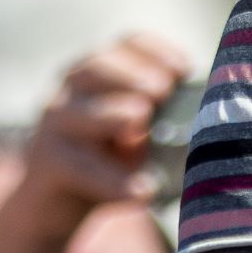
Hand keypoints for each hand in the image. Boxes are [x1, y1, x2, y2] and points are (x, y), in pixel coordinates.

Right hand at [21, 33, 190, 221]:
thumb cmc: (109, 161)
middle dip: (132, 74)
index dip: (157, 51)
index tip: (185, 69)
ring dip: (112, 114)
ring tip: (141, 120)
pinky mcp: (45, 161)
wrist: (55, 208)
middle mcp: (72, 87)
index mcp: (101, 70)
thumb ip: (163, 120)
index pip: (129, 44)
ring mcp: (53, 123)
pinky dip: (109, 177)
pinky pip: (78, 166)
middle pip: (97, 64)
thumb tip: (206, 121)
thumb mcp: (138, 134)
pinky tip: (139, 191)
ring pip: (80, 110)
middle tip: (162, 90)